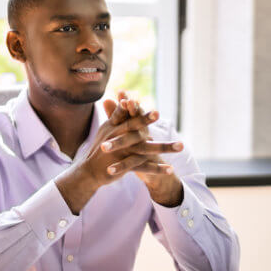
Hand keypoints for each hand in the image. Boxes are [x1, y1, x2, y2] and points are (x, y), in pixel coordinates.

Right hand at [54, 91, 183, 212]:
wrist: (89, 172)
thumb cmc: (100, 149)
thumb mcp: (106, 130)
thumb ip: (116, 114)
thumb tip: (123, 98)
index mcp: (113, 128)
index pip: (124, 114)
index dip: (131, 107)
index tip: (138, 98)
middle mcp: (117, 139)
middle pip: (134, 128)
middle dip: (145, 120)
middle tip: (158, 112)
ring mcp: (121, 153)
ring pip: (146, 149)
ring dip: (165, 147)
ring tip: (181, 145)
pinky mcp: (125, 167)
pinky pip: (145, 168)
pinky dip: (158, 169)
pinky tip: (171, 169)